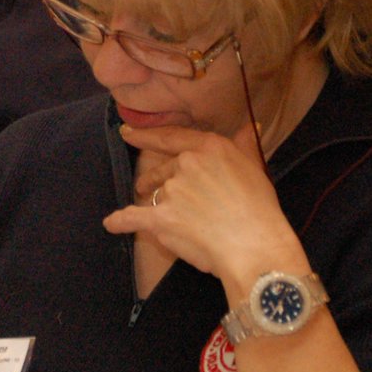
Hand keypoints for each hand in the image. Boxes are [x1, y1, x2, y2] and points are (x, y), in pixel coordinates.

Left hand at [102, 124, 305, 287]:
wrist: (255, 246)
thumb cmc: (260, 209)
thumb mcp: (256, 168)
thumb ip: (244, 145)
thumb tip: (251, 125)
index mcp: (208, 148)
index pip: (172, 138)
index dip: (147, 135)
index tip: (128, 132)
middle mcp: (186, 163)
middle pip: (165, 171)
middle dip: (157, 179)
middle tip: (148, 186)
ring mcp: (171, 190)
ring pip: (156, 195)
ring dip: (158, 205)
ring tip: (167, 218)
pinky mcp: (161, 218)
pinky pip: (132, 217)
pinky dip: (120, 221)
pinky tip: (111, 224)